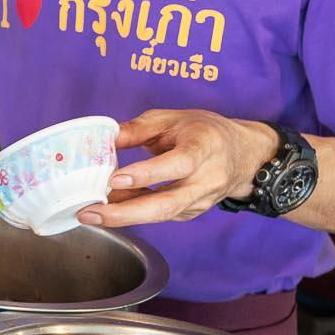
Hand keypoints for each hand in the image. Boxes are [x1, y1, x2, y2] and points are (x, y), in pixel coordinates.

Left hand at [77, 109, 279, 228]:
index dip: (147, 174)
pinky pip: (159, 215)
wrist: (244, 154)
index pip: (177, 164)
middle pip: (167, 204)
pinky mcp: (192, 212)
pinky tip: (109, 207)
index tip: (115, 179)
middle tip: (90, 213)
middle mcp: (206, 179)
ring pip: (161, 214)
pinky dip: (133, 212)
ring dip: (123, 216)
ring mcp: (201, 200)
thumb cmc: (205, 132)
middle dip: (125, 213)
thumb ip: (138, 128)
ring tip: (89, 213)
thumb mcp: (173, 119)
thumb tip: (104, 138)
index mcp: (204, 148)